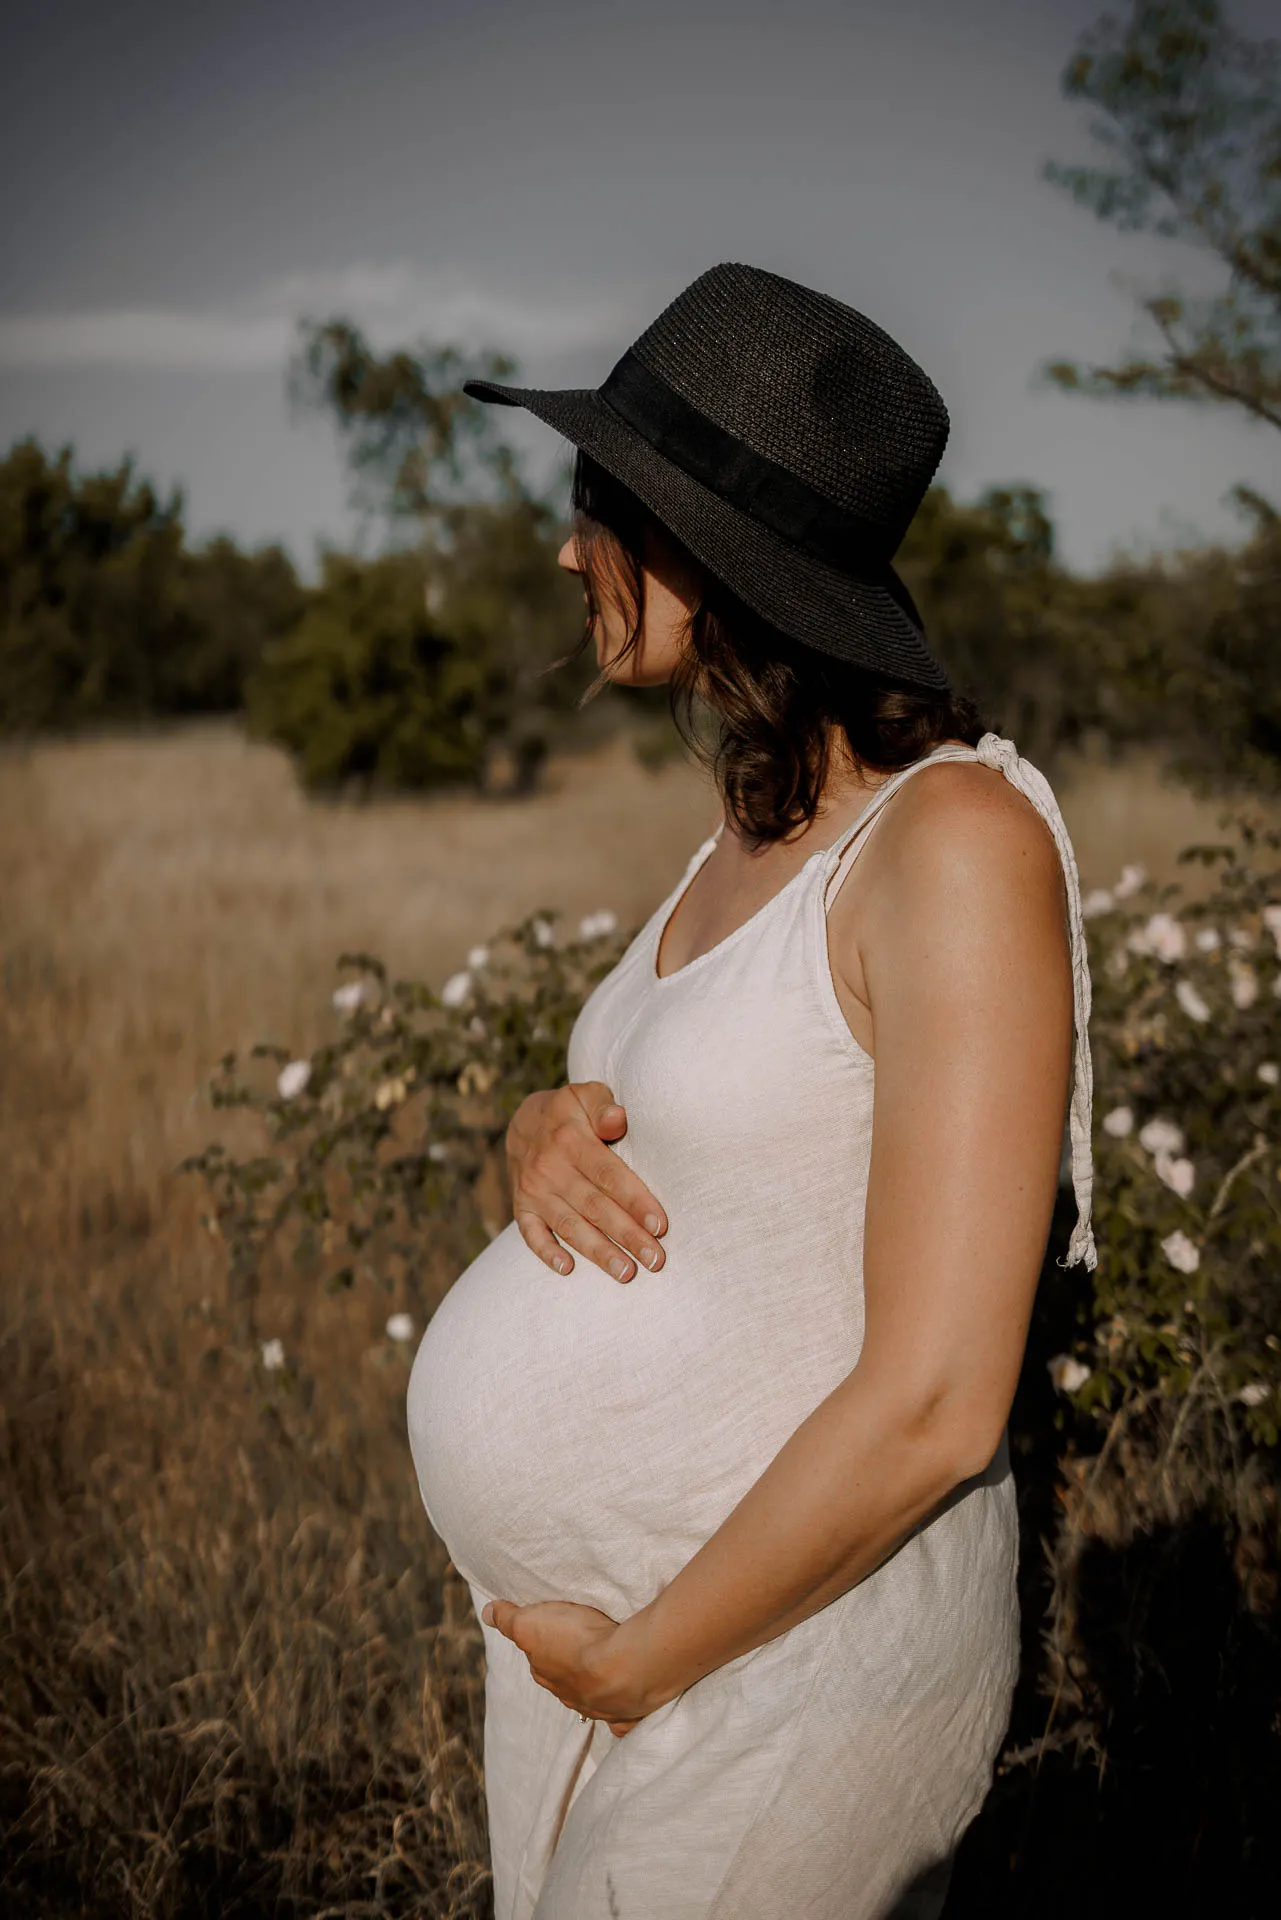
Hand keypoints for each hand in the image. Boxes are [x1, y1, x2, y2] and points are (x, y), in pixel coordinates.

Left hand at [480, 1597, 650, 1736]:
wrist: (623, 1668)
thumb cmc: (576, 1642)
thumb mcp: (531, 1622)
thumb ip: (509, 1619)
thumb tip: (488, 1613)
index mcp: (548, 1676)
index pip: (539, 1662)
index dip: (544, 1645)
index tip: (553, 1630)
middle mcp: (570, 1696)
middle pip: (564, 1681)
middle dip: (568, 1666)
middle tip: (579, 1644)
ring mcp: (600, 1708)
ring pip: (592, 1698)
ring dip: (595, 1685)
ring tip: (605, 1666)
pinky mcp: (626, 1713)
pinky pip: (620, 1721)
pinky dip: (619, 1717)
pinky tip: (622, 1709)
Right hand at [506, 1081, 667, 1283]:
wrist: (522, 1121)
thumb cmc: (569, 1111)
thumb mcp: (585, 1094)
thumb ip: (603, 1106)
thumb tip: (618, 1119)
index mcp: (571, 1140)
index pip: (608, 1175)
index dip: (635, 1201)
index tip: (659, 1226)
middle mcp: (550, 1168)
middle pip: (595, 1207)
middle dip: (627, 1236)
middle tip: (655, 1260)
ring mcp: (533, 1190)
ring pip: (570, 1226)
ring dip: (598, 1252)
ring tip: (626, 1273)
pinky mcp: (522, 1207)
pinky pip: (531, 1234)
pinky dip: (546, 1252)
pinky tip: (567, 1269)